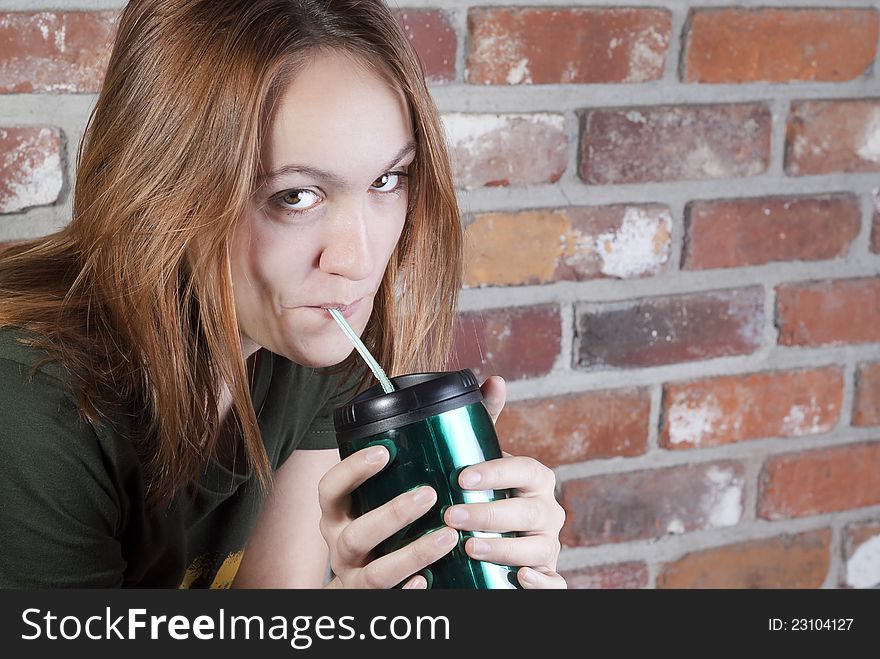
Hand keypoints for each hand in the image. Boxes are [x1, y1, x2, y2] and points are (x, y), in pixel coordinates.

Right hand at [317, 445, 456, 588]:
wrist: (354, 590)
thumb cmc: (370, 533)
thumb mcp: (366, 506)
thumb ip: (388, 480)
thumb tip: (437, 433)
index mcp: (336, 517)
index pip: (330, 490)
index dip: (351, 470)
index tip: (383, 452)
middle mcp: (340, 548)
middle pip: (357, 534)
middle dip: (392, 515)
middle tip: (428, 495)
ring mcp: (356, 578)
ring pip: (378, 573)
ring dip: (413, 554)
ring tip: (447, 536)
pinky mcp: (375, 600)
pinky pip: (391, 599)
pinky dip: (408, 590)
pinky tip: (428, 579)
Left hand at [443, 375, 567, 588]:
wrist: (496, 539)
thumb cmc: (488, 495)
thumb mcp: (486, 461)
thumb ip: (486, 424)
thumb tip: (494, 379)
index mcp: (536, 481)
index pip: (527, 469)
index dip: (498, 472)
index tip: (463, 476)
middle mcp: (548, 512)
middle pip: (530, 511)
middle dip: (490, 513)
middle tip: (451, 514)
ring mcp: (548, 546)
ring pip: (538, 548)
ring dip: (506, 548)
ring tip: (470, 548)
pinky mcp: (546, 577)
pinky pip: (554, 583)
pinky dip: (541, 583)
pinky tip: (517, 578)